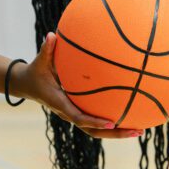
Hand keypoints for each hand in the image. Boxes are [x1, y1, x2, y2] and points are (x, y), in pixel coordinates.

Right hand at [12, 32, 142, 139]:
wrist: (28, 85)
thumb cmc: (36, 71)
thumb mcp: (40, 61)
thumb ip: (47, 49)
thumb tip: (51, 35)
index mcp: (60, 103)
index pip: (79, 117)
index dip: (95, 121)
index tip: (112, 123)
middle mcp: (68, 113)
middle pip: (93, 130)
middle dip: (115, 134)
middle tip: (136, 130)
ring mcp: (74, 114)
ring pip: (96, 130)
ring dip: (118, 132)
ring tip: (140, 129)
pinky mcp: (78, 111)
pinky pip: (96, 121)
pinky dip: (113, 123)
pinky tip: (130, 116)